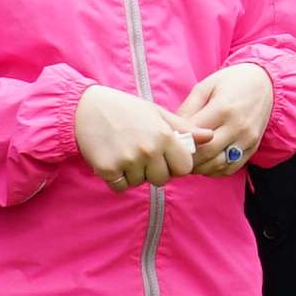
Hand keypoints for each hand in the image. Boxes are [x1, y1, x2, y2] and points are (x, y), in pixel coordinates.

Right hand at [68, 87, 192, 189]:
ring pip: (140, 183)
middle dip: (154, 171)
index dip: (176, 164)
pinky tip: (113, 159)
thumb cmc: (125, 109)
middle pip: (162, 180)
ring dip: (135, 174)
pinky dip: (118, 179)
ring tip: (125, 152)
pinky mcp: (108, 170)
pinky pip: (121, 187)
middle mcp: (147, 150)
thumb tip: (210, 137)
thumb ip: (184, 129)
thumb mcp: (157, 113)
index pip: (184, 168)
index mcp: (163, 136)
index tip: (165, 156)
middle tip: (141, 153)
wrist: (85, 108)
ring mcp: (127, 161)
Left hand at [168, 62, 275, 171]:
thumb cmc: (231, 82)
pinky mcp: (252, 148)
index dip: (178, 141)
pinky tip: (205, 162)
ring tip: (188, 160)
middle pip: (206, 154)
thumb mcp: (205, 87)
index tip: (168, 142)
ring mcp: (247, 140)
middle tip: (174, 155)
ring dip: (200, 167)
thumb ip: (188, 108)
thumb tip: (172, 130)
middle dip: (187, 158)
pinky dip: (215, 170)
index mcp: (223, 109)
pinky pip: (230, 168)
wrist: (264, 83)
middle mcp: (238, 127)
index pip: (194, 135)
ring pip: (218, 165)